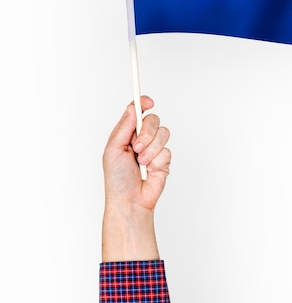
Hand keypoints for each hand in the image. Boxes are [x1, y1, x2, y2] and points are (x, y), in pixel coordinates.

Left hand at [103, 96, 170, 212]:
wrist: (130, 200)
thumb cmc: (117, 179)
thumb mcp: (113, 149)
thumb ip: (124, 127)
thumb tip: (133, 108)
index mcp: (126, 134)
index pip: (137, 112)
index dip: (143, 103)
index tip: (148, 102)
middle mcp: (141, 139)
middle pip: (153, 120)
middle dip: (147, 132)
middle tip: (137, 147)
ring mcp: (154, 149)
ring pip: (163, 134)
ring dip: (151, 149)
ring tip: (142, 162)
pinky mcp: (164, 160)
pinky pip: (167, 151)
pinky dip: (157, 161)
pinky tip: (150, 170)